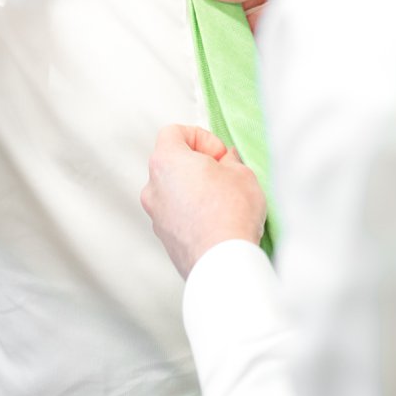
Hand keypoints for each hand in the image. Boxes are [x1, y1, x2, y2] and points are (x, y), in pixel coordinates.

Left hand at [140, 124, 265, 277]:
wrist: (223, 262)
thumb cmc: (231, 213)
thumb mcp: (242, 174)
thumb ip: (230, 161)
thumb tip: (226, 161)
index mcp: (166, 161)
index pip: (173, 132)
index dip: (201, 138)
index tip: (219, 155)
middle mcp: (153, 186)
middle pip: (172, 163)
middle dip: (198, 165)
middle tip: (224, 177)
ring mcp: (155, 214)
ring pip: (173, 191)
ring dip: (194, 191)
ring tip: (223, 202)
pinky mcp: (164, 238)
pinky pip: (176, 215)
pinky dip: (192, 213)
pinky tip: (217, 223)